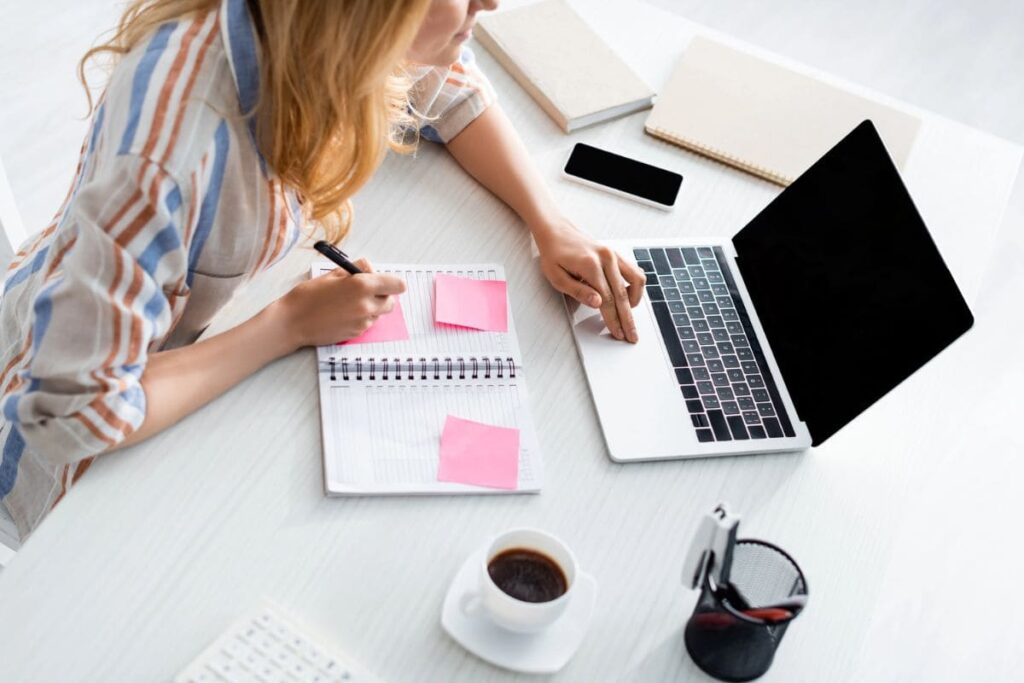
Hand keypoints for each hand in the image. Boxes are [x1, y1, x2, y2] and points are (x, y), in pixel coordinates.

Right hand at [276, 258, 405, 348]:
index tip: (385, 281)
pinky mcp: (356, 334)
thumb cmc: (308, 296)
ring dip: (371, 307)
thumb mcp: (332, 274)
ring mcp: (362, 322)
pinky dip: (361, 318)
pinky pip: (367, 324)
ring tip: (349, 302)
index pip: (397, 285)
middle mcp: (366, 305)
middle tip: (365, 291)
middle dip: (382, 296)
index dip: (393, 282)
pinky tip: (343, 314)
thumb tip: (369, 268)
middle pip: (391, 302)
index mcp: (362, 285)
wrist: (292, 322)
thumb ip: (356, 269)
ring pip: (379, 314)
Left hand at [533, 218, 645, 342]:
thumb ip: (578, 291)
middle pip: (623, 295)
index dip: (613, 319)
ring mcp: (614, 255)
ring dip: (634, 303)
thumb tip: (598, 303)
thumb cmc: (554, 254)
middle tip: (631, 335)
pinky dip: (635, 288)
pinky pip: (634, 272)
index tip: (618, 333)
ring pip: (636, 282)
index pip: (607, 299)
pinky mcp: (617, 255)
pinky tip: (628, 299)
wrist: (557, 231)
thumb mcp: (557, 277)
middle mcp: (606, 258)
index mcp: (590, 265)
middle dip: (628, 318)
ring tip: (628, 317)